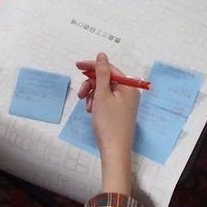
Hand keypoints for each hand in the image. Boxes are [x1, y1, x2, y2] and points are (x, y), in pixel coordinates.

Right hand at [80, 53, 139, 194]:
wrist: (114, 151)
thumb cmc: (108, 123)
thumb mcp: (102, 94)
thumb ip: (101, 73)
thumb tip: (102, 55)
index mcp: (129, 86)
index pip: (109, 68)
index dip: (92, 66)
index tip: (77, 66)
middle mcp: (130, 93)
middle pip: (107, 79)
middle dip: (91, 84)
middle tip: (80, 94)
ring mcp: (126, 103)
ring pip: (105, 90)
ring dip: (93, 94)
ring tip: (87, 106)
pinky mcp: (121, 112)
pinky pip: (107, 100)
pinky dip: (97, 102)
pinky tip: (91, 111)